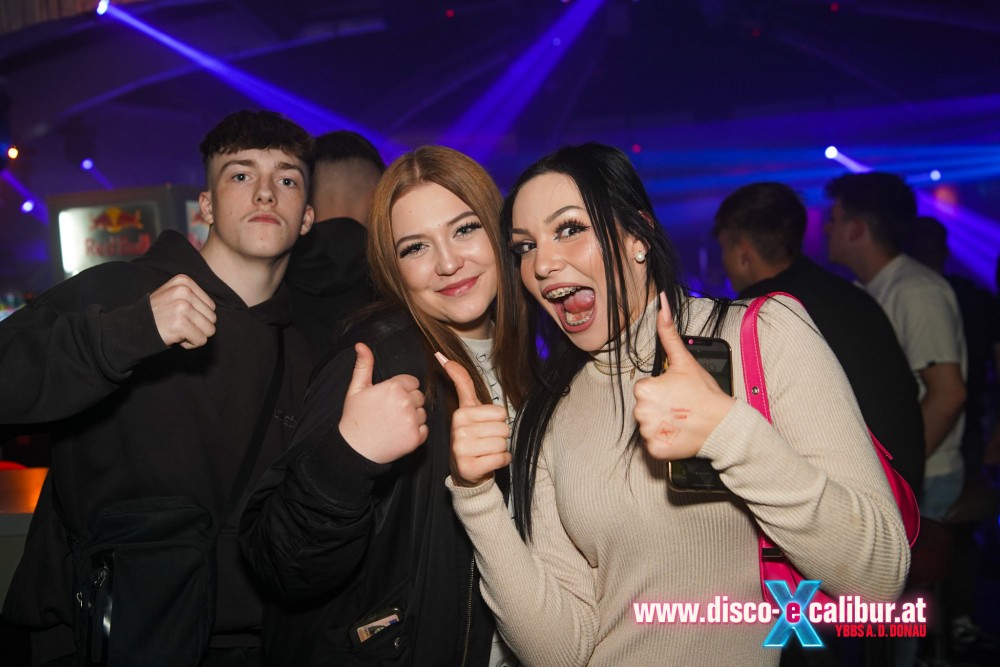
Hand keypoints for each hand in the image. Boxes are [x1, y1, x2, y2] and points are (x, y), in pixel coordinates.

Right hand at [149, 275, 216, 348]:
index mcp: (184, 281)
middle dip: (198, 327)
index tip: (180, 317)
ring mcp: (182, 307)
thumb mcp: (173, 295)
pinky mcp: (180, 324)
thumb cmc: (157, 315)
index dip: (198, 317)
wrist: (133, 328)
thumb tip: (214, 311)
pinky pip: (201, 340)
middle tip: (178, 326)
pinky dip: (190, 344)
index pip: (211, 306)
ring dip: (195, 335)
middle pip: (212, 318)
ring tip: (177, 331)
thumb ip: (193, 297)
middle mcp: (184, 291)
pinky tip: (176, 338)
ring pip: (209, 330)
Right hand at [339, 343, 427, 463]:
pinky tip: (399, 434)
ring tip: (393, 424)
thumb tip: (361, 344)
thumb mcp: (356, 389)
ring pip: (423, 413)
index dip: (401, 390)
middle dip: (408, 402)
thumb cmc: (355, 418)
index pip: (412, 382)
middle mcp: (405, 402)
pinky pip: (424, 430)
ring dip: (412, 418)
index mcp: (393, 387)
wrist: (354, 450)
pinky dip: (415, 433)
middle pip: (419, 396)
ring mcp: (412, 421)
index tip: (389, 400)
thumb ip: (364, 365)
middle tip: (390, 413)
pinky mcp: (416, 438)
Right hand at [437, 352, 510, 486]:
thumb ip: (461, 381)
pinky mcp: (469, 467)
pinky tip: (488, 462)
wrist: (466, 473)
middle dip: (500, 436)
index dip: (496, 420)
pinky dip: (501, 462)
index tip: (482, 426)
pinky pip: (502, 458)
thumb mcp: (468, 408)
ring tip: (485, 452)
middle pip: (504, 428)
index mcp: (460, 414)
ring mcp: (462, 449)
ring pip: (503, 443)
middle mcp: (458, 430)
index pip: (499, 412)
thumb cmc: (472, 436)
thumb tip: (442, 354)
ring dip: (500, 450)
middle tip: (485, 442)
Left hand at [633, 293, 735, 459]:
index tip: (677, 394)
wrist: (723, 425)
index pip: (644, 390)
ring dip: (661, 424)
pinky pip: (653, 444)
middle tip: (680, 407)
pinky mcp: (655, 450)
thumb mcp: (685, 361)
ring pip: (648, 426)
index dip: (661, 391)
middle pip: (644, 408)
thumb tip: (662, 303)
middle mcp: (640, 411)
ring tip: (681, 420)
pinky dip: (664, 441)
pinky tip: (678, 434)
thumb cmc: (705, 393)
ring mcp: (648, 432)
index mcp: (644, 389)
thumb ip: (668, 332)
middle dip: (659, 407)